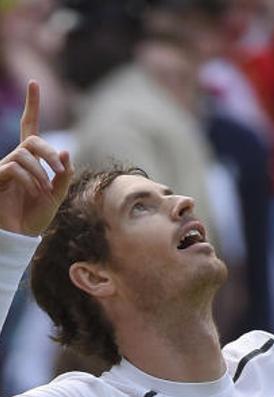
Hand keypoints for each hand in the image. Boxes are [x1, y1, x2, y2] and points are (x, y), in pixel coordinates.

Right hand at [0, 81, 73, 236]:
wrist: (19, 234)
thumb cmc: (37, 215)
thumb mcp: (58, 194)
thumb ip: (64, 174)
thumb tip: (66, 151)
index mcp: (32, 159)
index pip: (30, 127)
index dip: (32, 106)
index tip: (33, 83)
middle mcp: (16, 158)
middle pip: (33, 140)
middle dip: (50, 154)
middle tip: (60, 173)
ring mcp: (4, 166)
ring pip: (26, 155)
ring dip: (40, 174)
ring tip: (42, 192)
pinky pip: (16, 168)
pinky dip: (29, 181)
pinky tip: (31, 193)